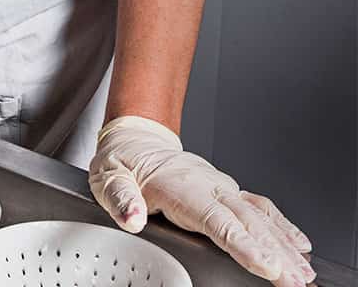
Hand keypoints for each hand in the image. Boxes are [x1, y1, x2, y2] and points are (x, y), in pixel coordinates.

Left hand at [89, 116, 313, 286]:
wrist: (135, 138)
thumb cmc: (122, 160)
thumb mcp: (107, 176)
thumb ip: (119, 197)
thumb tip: (133, 217)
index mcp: (177, 184)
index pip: (214, 218)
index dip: (241, 243)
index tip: (264, 263)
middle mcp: (205, 183)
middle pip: (245, 220)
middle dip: (273, 251)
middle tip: (294, 280)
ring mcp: (218, 185)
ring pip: (257, 215)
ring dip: (283, 243)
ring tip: (303, 272)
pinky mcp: (226, 189)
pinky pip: (259, 206)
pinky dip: (282, 225)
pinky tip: (299, 244)